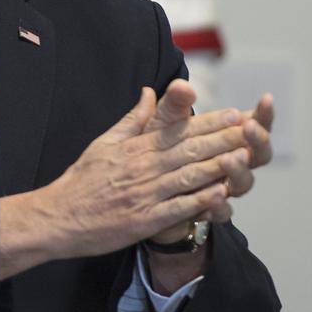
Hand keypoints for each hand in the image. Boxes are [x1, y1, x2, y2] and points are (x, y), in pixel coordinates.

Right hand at [0, 83, 253, 277]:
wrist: (59, 216)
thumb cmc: (82, 180)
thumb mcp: (105, 142)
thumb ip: (133, 119)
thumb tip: (149, 92)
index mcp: (135, 148)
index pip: (179, 131)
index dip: (209, 122)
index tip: (234, 114)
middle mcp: (143, 167)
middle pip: (190, 150)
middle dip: (223, 139)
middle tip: (251, 130)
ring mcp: (145, 194)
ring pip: (189, 176)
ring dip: (219, 166)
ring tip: (245, 157)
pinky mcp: (144, 219)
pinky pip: (178, 208)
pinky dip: (201, 201)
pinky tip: (222, 194)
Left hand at [146, 86, 274, 245]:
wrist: (141, 187)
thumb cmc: (159, 149)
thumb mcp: (163, 122)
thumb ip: (174, 104)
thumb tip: (182, 85)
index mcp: (226, 138)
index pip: (254, 124)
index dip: (263, 114)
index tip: (266, 98)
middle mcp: (232, 164)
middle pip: (259, 154)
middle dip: (257, 140)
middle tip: (248, 128)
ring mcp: (222, 188)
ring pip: (244, 183)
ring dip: (239, 170)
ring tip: (229, 159)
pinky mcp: (207, 211)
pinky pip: (221, 212)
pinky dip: (220, 204)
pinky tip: (215, 196)